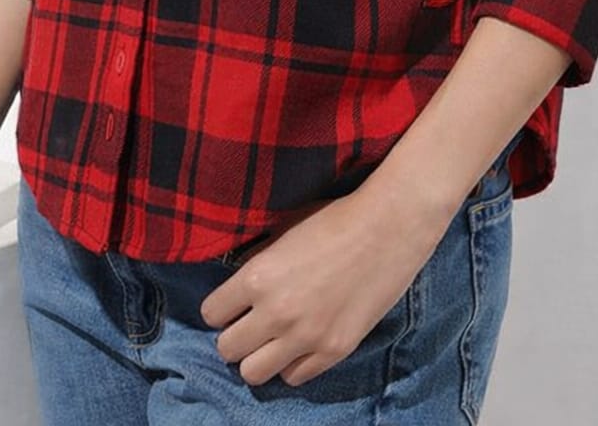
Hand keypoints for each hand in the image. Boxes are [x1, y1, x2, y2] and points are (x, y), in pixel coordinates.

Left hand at [199, 172, 452, 388]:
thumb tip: (236, 282)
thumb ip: (255, 260)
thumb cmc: (332, 219)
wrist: (385, 229)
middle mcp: (276, 313)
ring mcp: (306, 337)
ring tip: (270, 339)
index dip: (220, 308)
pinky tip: (298, 343)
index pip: (211, 314)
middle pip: (227, 349)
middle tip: (248, 323)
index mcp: (257, 276)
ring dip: (257, 356)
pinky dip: (290, 364)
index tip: (231, 304)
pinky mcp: (333, 351)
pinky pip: (294, 377)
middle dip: (233, 336)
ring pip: (254, 373)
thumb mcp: (281, 230)